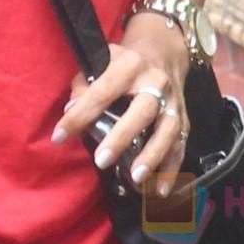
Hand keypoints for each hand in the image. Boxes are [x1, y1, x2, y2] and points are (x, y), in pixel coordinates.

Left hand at [56, 9, 192, 188]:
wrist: (163, 54)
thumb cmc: (124, 63)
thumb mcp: (102, 62)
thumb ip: (83, 84)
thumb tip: (70, 109)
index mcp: (130, 65)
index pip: (102, 91)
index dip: (80, 115)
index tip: (59, 137)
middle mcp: (156, 82)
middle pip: (142, 111)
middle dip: (121, 137)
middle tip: (101, 160)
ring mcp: (173, 102)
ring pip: (167, 130)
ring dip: (152, 156)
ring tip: (135, 178)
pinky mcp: (184, 119)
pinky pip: (179, 146)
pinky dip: (171, 169)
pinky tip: (160, 190)